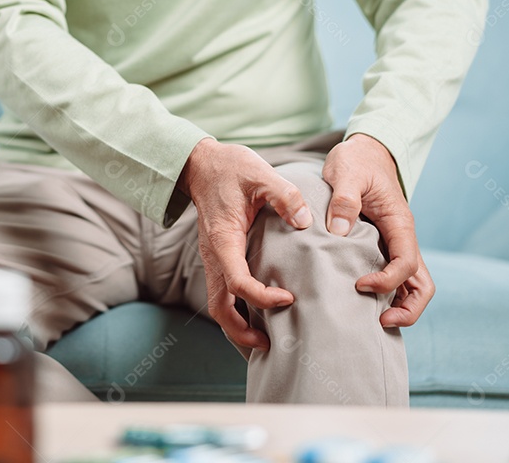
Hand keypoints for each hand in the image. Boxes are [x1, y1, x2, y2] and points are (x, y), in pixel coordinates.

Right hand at [178, 138, 313, 350]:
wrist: (203, 164)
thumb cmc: (230, 168)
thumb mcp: (260, 173)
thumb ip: (284, 196)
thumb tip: (305, 221)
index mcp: (223, 239)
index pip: (237, 281)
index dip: (261, 297)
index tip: (289, 299)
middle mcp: (213, 255)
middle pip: (218, 307)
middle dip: (240, 331)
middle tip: (270, 344)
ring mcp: (213, 259)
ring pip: (217, 305)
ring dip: (237, 327)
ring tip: (265, 340)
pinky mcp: (218, 258)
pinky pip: (223, 293)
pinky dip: (237, 311)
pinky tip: (259, 317)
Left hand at [322, 133, 434, 326]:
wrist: (364, 150)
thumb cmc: (356, 160)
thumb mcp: (346, 173)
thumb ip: (344, 199)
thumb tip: (339, 231)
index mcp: (399, 223)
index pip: (406, 264)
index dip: (387, 281)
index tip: (360, 285)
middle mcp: (403, 237)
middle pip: (421, 284)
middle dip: (408, 309)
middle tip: (380, 321)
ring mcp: (395, 243)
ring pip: (411, 284)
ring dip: (399, 305)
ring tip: (372, 321)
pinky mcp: (383, 245)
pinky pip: (393, 275)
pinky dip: (386, 293)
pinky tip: (362, 302)